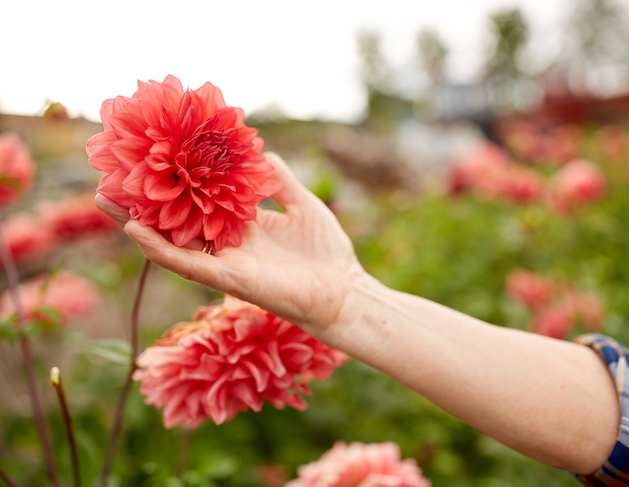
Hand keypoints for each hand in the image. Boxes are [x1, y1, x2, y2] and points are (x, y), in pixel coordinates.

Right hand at [95, 152, 366, 333]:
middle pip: (176, 219)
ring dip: (137, 223)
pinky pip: (189, 265)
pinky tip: (136, 232)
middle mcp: (227, 242)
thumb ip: (279, 180)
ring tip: (105, 200)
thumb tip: (260, 151)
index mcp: (242, 224)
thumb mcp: (303, 204)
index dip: (176, 179)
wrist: (345, 291)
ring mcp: (226, 262)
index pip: (199, 198)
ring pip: (172, 242)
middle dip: (143, 200)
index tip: (150, 156)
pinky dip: (162, 250)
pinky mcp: (230, 280)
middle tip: (110, 176)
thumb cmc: (327, 252)